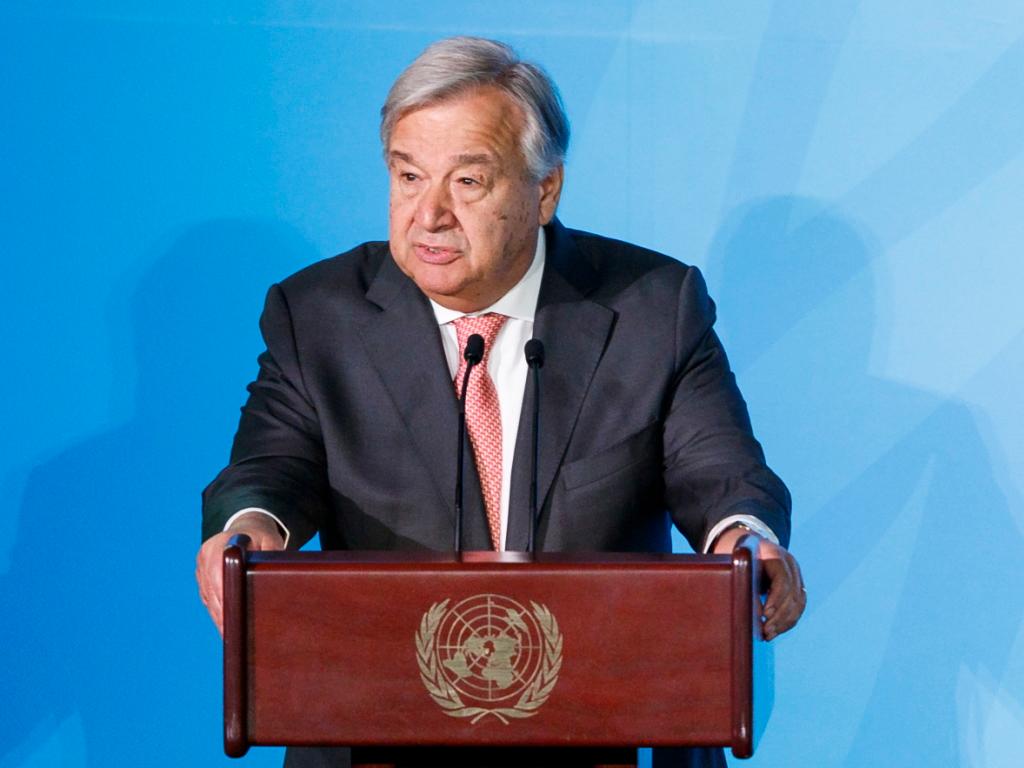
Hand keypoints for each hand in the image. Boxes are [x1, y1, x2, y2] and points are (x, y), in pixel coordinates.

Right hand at [195, 513, 285, 635]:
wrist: (246, 529)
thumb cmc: (261, 537)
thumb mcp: (270, 542)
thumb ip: (271, 556)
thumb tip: (274, 577)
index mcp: (221, 543)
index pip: (218, 573)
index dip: (225, 595)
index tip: (233, 615)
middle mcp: (206, 555)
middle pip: (212, 590)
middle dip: (222, 613)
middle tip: (234, 634)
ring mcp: (201, 567)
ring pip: (208, 598)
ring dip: (218, 616)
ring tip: (230, 636)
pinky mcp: (201, 577)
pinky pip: (207, 598)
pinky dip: (216, 612)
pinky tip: (226, 626)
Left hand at [713, 528, 806, 640]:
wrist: (745, 543)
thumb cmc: (735, 555)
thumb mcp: (736, 565)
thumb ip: (743, 584)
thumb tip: (753, 615)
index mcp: (773, 553)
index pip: (782, 579)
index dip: (776, 599)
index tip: (765, 615)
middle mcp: (789, 563)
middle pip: (792, 593)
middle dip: (780, 616)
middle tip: (765, 631)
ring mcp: (795, 573)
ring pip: (798, 602)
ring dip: (785, 622)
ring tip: (769, 635)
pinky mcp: (796, 584)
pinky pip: (798, 605)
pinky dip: (788, 620)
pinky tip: (775, 631)